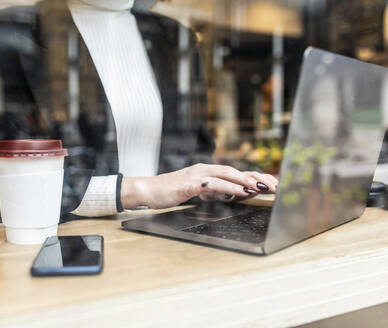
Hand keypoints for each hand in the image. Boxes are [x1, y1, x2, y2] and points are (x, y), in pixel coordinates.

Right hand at [121, 164, 277, 208]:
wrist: (147, 190)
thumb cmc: (169, 192)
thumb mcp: (194, 191)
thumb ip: (211, 191)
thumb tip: (228, 194)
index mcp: (205, 171)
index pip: (232, 172)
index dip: (251, 176)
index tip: (268, 184)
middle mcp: (203, 169)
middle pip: (234, 170)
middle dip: (254, 177)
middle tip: (273, 185)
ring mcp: (196, 175)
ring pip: (226, 175)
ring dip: (245, 181)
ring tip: (262, 187)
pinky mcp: (189, 184)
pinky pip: (212, 184)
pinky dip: (228, 187)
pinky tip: (240, 192)